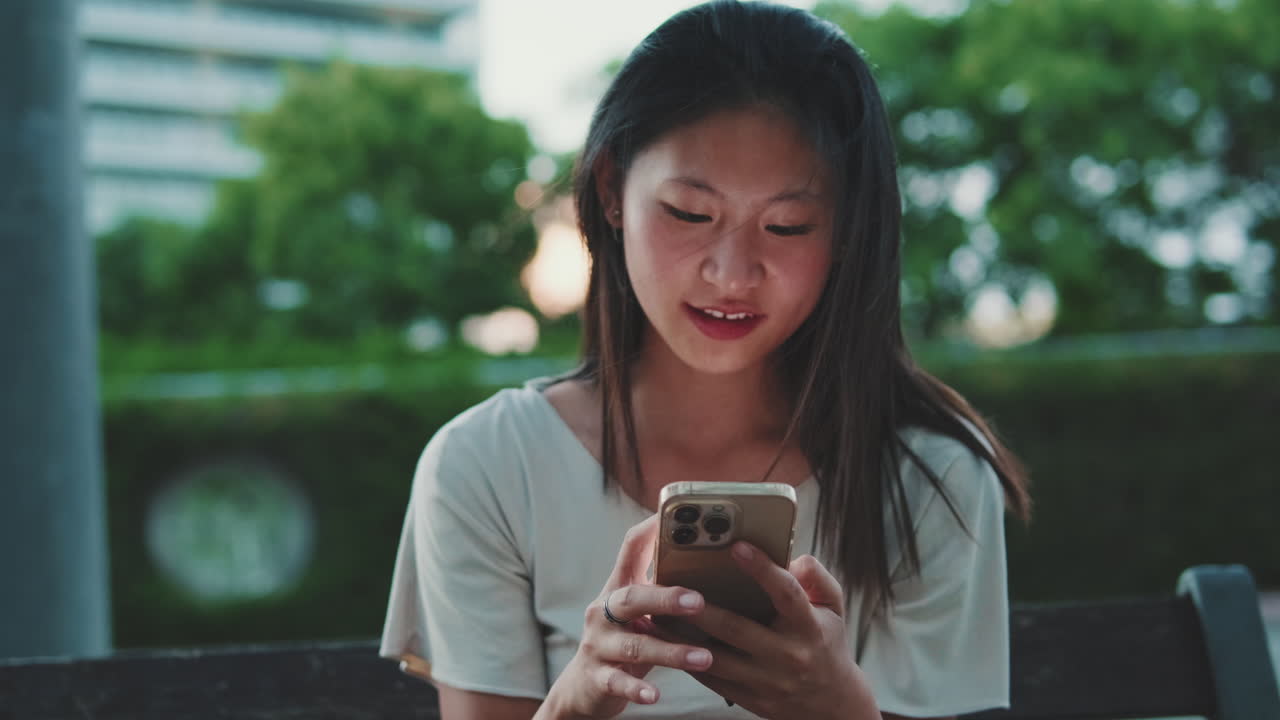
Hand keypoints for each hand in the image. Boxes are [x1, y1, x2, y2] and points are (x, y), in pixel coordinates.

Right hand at [539, 515, 715, 718]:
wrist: (583, 689)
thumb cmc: (626, 643)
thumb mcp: (642, 615)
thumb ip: (666, 593)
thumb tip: (717, 567)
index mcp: (619, 589)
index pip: (631, 548)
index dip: (652, 530)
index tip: (679, 517)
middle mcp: (604, 611)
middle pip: (633, 597)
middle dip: (666, 598)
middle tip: (700, 601)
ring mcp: (598, 644)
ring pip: (634, 643)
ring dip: (671, 650)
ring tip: (704, 657)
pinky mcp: (597, 677)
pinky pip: (618, 681)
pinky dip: (636, 688)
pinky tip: (655, 694)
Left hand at [683, 543, 879, 719]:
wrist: (832, 706)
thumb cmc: (826, 644)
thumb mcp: (834, 608)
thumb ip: (816, 577)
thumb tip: (790, 557)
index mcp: (809, 627)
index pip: (786, 593)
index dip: (762, 568)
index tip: (736, 546)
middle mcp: (787, 656)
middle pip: (737, 629)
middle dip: (702, 608)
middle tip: (674, 585)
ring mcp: (767, 682)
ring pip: (716, 659)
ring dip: (682, 638)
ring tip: (657, 614)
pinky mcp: (750, 700)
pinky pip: (712, 680)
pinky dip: (688, 660)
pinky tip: (668, 641)